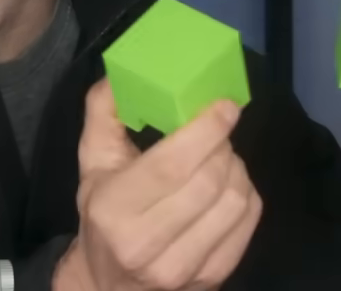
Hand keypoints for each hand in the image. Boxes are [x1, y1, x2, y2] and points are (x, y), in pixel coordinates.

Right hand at [54, 79, 261, 290]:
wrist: (109, 285)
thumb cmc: (102, 214)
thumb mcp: (92, 162)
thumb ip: (105, 112)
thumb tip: (123, 71)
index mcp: (113, 210)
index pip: (172, 165)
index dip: (206, 130)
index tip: (224, 105)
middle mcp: (146, 245)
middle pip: (209, 181)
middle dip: (222, 145)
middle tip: (217, 130)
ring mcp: (182, 269)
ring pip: (234, 201)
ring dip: (236, 168)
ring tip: (221, 158)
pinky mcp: (212, 279)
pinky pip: (248, 224)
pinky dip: (247, 195)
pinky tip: (229, 186)